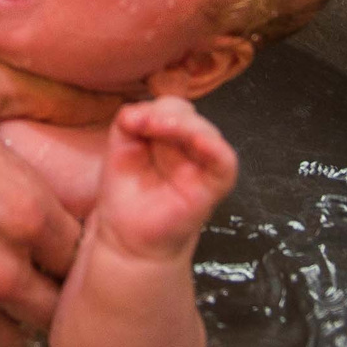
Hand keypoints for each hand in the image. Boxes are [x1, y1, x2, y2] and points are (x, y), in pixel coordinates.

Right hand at [0, 54, 119, 346]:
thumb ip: (52, 93)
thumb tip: (117, 99)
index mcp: (22, 211)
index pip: (81, 252)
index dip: (70, 242)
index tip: (50, 231)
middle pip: (54, 305)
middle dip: (45, 284)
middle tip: (21, 260)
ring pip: (12, 337)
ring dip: (7, 314)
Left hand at [92, 97, 238, 261]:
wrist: (127, 239)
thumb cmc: (126, 195)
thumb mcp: (120, 149)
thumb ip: (129, 122)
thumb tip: (135, 110)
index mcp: (170, 136)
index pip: (173, 108)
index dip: (155, 107)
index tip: (132, 120)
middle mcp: (189, 148)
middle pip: (190, 116)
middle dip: (167, 113)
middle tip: (143, 124)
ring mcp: (203, 166)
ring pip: (207, 132)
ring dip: (184, 124)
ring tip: (157, 127)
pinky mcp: (213, 186)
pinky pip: (225, 163)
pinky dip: (215, 148)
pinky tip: (198, 140)